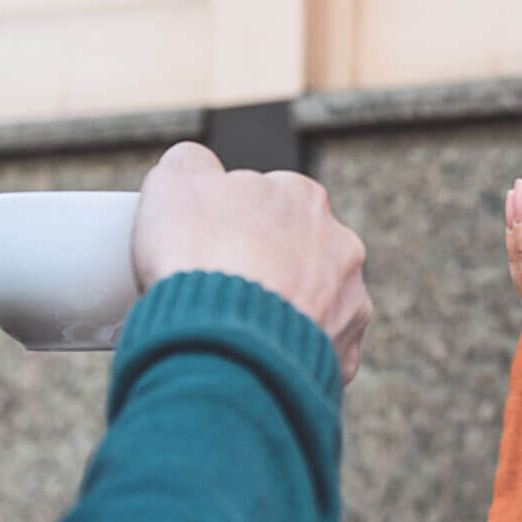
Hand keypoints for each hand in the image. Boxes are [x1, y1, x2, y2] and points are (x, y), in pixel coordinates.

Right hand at [133, 143, 371, 382]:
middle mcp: (340, 245)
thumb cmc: (200, 256)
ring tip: (235, 328)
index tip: (206, 244)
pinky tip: (255, 358)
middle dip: (262, 266)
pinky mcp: (341, 354)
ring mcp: (348, 302)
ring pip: (310, 302)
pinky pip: (313, 351)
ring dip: (279, 310)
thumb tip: (195, 164)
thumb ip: (189, 163)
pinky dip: (285, 355)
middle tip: (219, 287)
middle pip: (293, 251)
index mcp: (304, 197)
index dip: (230, 221)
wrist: (222, 343)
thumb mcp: (174, 183)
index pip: (266, 200)